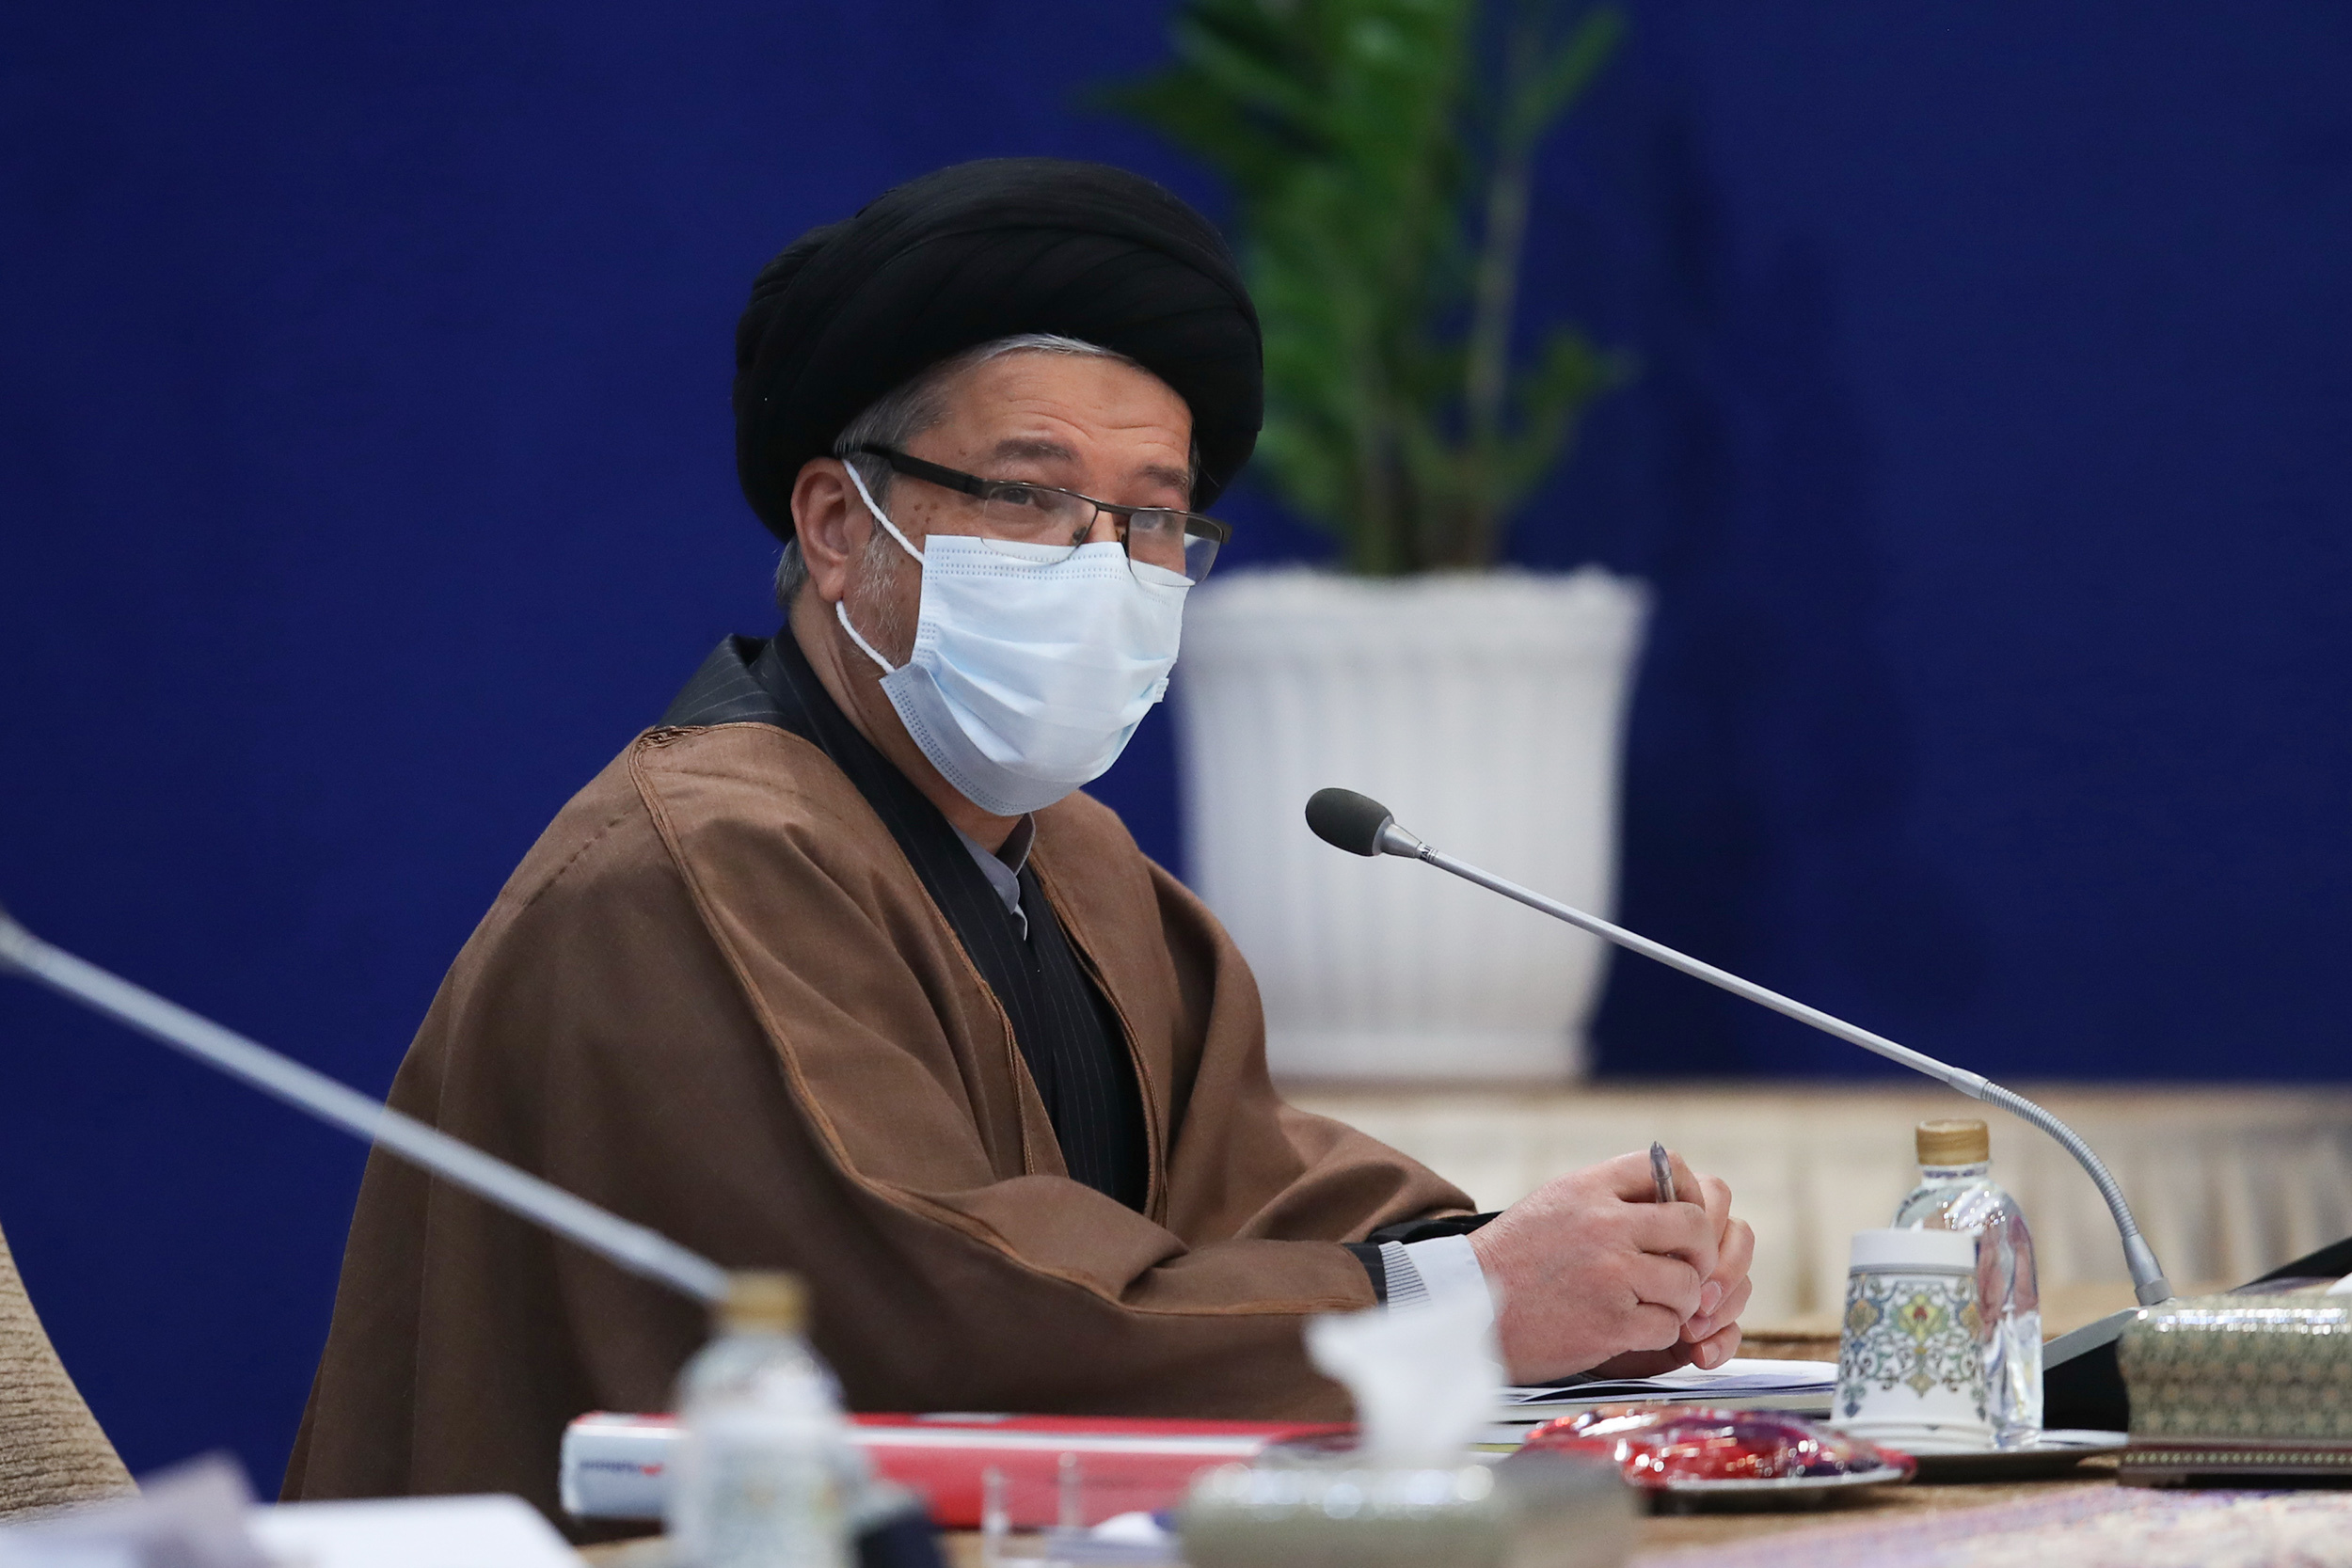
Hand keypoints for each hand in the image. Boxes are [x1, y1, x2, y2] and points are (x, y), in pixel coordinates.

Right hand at [1469, 1149, 1730, 1384]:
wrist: (1466, 1311)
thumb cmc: (1510, 1261)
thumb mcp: (1552, 1205)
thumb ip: (1606, 1196)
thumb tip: (1669, 1197)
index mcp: (1587, 1188)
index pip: (1669, 1167)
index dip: (1690, 1193)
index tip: (1683, 1220)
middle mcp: (1603, 1224)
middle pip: (1694, 1226)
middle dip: (1699, 1253)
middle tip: (1686, 1270)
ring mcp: (1610, 1274)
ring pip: (1688, 1283)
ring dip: (1678, 1301)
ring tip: (1649, 1305)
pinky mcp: (1611, 1323)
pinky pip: (1668, 1326)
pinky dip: (1656, 1333)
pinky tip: (1628, 1330)